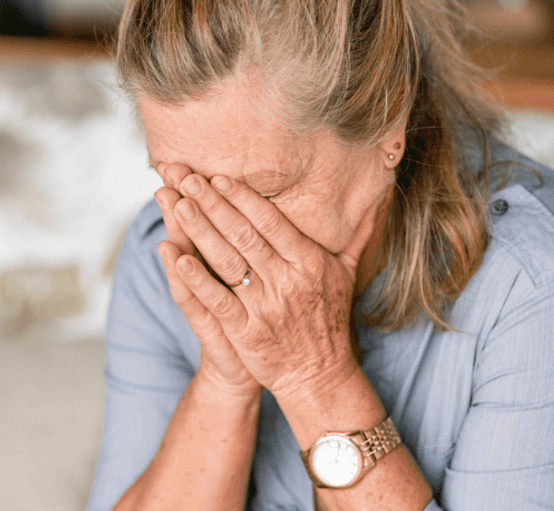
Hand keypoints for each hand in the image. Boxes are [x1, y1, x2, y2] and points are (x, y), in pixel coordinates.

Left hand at [167, 170, 377, 405]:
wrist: (319, 375)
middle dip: (213, 205)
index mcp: (309, 262)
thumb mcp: (347, 274)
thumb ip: (356, 235)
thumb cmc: (330, 320)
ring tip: (177, 204)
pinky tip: (176, 257)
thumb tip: (376, 201)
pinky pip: (218, 300)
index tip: (219, 178)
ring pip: (227, 261)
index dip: (243, 198)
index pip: (271, 222)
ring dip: (200, 231)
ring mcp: (265, 306)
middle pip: (244, 235)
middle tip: (187, 179)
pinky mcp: (246, 331)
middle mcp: (287, 280)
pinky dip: (196, 278)